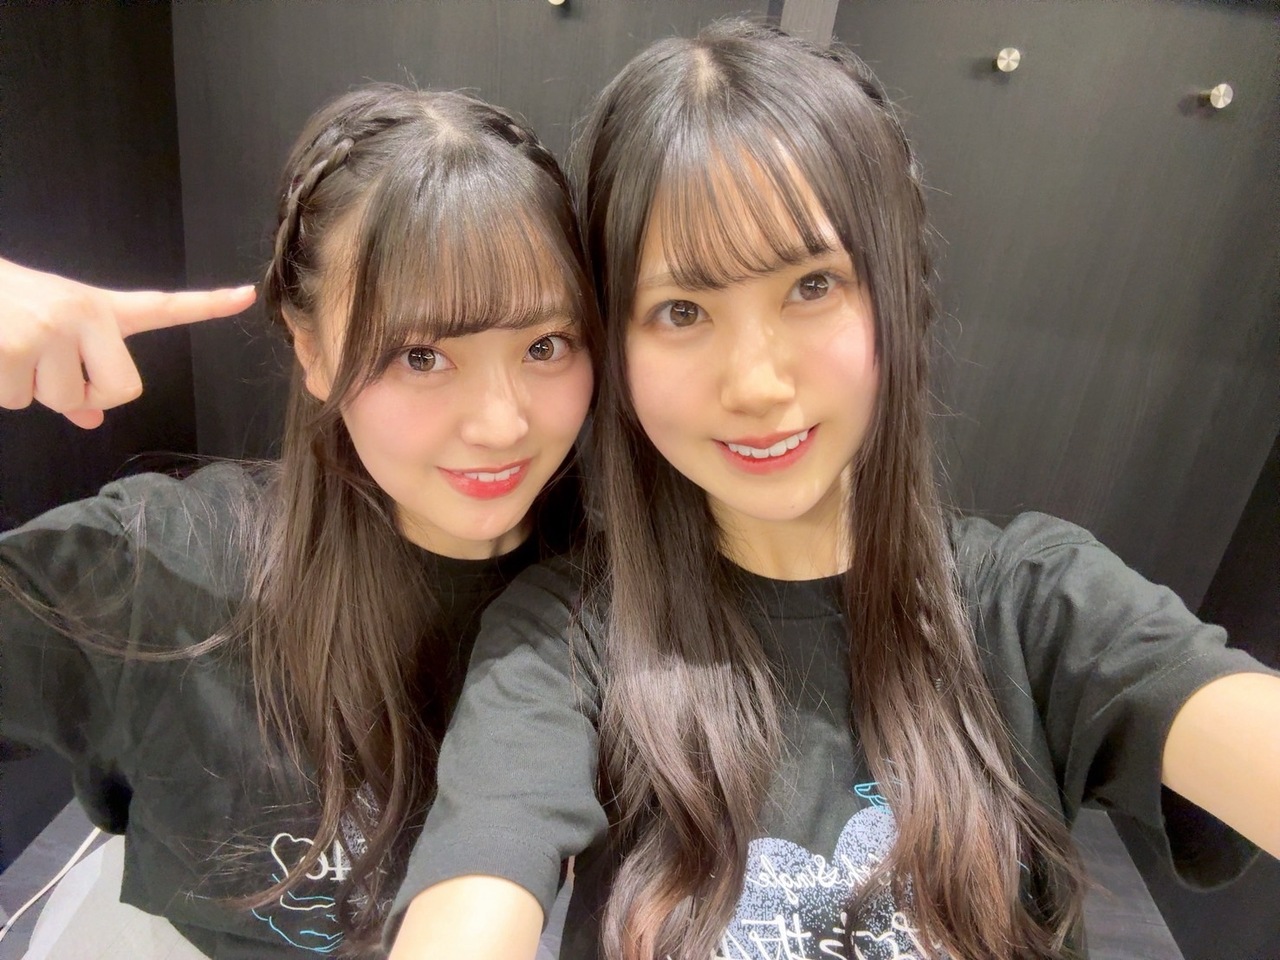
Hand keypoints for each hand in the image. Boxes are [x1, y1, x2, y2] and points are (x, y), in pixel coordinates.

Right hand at [0, 257, 256, 428]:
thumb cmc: (2, 310)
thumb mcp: (46, 332)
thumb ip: (76, 374)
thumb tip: (89, 419)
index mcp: (97, 308)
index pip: (162, 307)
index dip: (207, 304)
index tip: (246, 295)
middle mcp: (82, 313)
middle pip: (117, 392)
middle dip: (80, 394)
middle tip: (43, 364)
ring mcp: (49, 329)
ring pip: (59, 402)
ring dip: (26, 390)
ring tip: (6, 348)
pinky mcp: (13, 347)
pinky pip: (18, 401)